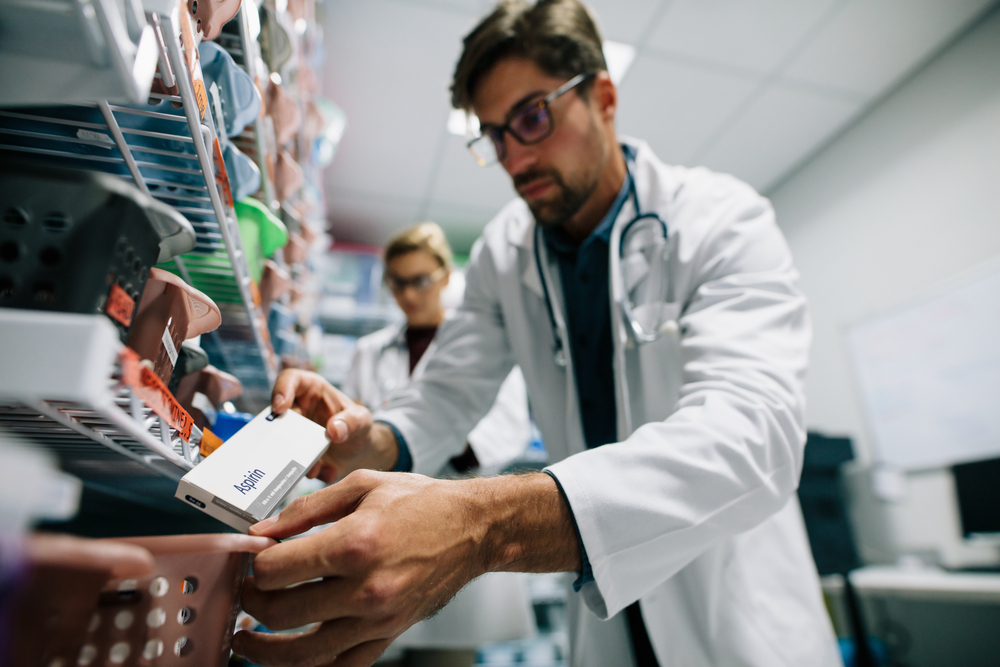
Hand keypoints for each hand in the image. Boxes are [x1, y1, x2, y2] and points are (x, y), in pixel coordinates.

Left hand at [233, 470, 487, 666]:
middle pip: (281, 614)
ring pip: (304, 654)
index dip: (252, 565)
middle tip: (246, 592)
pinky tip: (289, 658)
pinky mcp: (390, 634)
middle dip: (252, 603)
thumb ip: (306, 508)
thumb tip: (261, 531)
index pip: (275, 570)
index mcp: (354, 544)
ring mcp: (379, 618)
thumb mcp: (362, 486)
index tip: (251, 559)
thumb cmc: (422, 502)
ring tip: (248, 637)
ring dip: (265, 650)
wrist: (473, 529)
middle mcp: (365, 588)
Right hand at [271, 370, 395, 480]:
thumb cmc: (359, 425)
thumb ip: (352, 421)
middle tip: (289, 445)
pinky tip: (328, 472)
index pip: (290, 379)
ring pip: (281, 444)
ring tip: (314, 468)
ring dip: (294, 457)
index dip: (281, 390)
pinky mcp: (296, 456)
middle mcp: (297, 411)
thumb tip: (333, 430)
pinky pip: (294, 465)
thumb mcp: (361, 419)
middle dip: (280, 432)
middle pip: (277, 416)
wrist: (363, 451)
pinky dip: (310, 471)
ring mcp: (293, 435)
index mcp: (311, 391)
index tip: (280, 407)